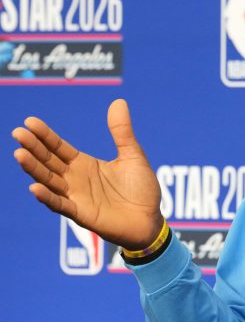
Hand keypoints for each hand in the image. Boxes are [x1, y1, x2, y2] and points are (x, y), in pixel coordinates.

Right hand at [11, 99, 162, 249]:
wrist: (151, 219)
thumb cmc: (141, 189)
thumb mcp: (132, 155)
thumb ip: (122, 132)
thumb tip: (118, 101)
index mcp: (85, 164)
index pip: (59, 147)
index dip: (45, 136)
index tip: (30, 121)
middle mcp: (75, 180)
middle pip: (49, 161)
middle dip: (33, 148)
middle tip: (17, 132)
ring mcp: (76, 197)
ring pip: (49, 181)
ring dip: (34, 169)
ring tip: (19, 154)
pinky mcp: (82, 214)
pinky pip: (61, 205)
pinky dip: (48, 197)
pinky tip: (34, 187)